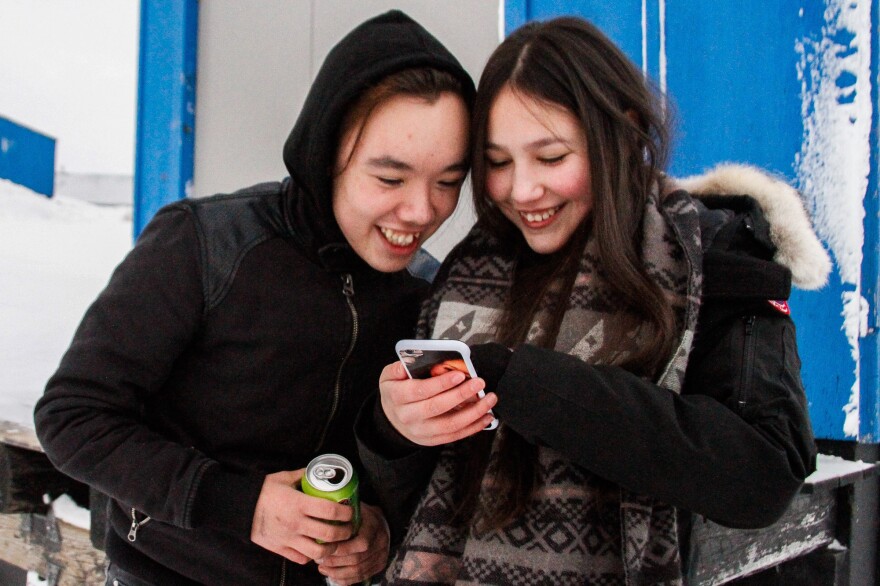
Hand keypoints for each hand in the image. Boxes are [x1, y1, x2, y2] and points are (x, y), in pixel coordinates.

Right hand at [250, 470, 353, 563]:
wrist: (240, 507)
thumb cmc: (264, 491)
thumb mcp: (284, 478)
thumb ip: (304, 475)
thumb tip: (320, 471)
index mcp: (298, 504)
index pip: (330, 510)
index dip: (345, 512)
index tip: (350, 511)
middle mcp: (295, 523)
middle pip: (329, 534)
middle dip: (345, 532)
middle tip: (349, 528)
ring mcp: (288, 539)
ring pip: (318, 552)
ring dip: (331, 548)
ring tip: (335, 542)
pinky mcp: (280, 549)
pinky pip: (301, 558)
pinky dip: (312, 556)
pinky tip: (316, 548)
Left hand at [317, 502, 389, 584]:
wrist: (377, 521)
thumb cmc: (358, 514)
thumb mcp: (350, 508)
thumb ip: (338, 517)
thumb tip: (317, 526)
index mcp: (374, 525)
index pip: (361, 542)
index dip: (341, 549)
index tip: (323, 549)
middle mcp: (381, 541)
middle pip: (357, 559)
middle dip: (335, 562)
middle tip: (319, 560)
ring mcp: (382, 555)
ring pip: (358, 571)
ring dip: (337, 572)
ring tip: (322, 568)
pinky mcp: (379, 565)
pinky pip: (360, 577)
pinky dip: (345, 579)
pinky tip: (332, 575)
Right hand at [379, 361, 496, 445]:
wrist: (392, 420)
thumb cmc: (396, 392)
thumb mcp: (389, 376)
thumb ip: (399, 368)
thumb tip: (411, 361)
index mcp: (396, 397)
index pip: (419, 391)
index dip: (440, 384)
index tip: (459, 375)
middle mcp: (408, 416)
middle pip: (437, 407)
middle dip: (461, 394)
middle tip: (479, 382)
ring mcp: (421, 431)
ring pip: (450, 424)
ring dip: (473, 412)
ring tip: (489, 399)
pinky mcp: (432, 440)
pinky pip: (455, 435)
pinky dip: (473, 427)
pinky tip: (486, 416)